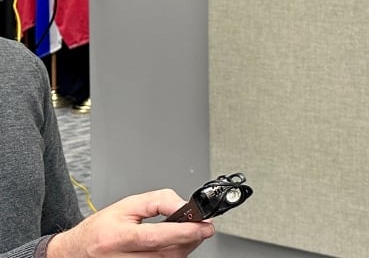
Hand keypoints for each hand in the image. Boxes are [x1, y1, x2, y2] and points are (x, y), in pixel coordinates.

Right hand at [46, 189, 214, 256]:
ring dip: (185, 247)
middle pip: (168, 253)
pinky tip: (174, 245)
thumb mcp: (128, 206)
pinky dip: (174, 255)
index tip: (205, 225)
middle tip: (202, 225)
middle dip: (191, 238)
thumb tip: (185, 206)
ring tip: (186, 232)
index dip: (185, 231)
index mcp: (117, 238)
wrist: (77, 250)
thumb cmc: (100, 228)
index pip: (157, 237)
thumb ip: (159, 202)